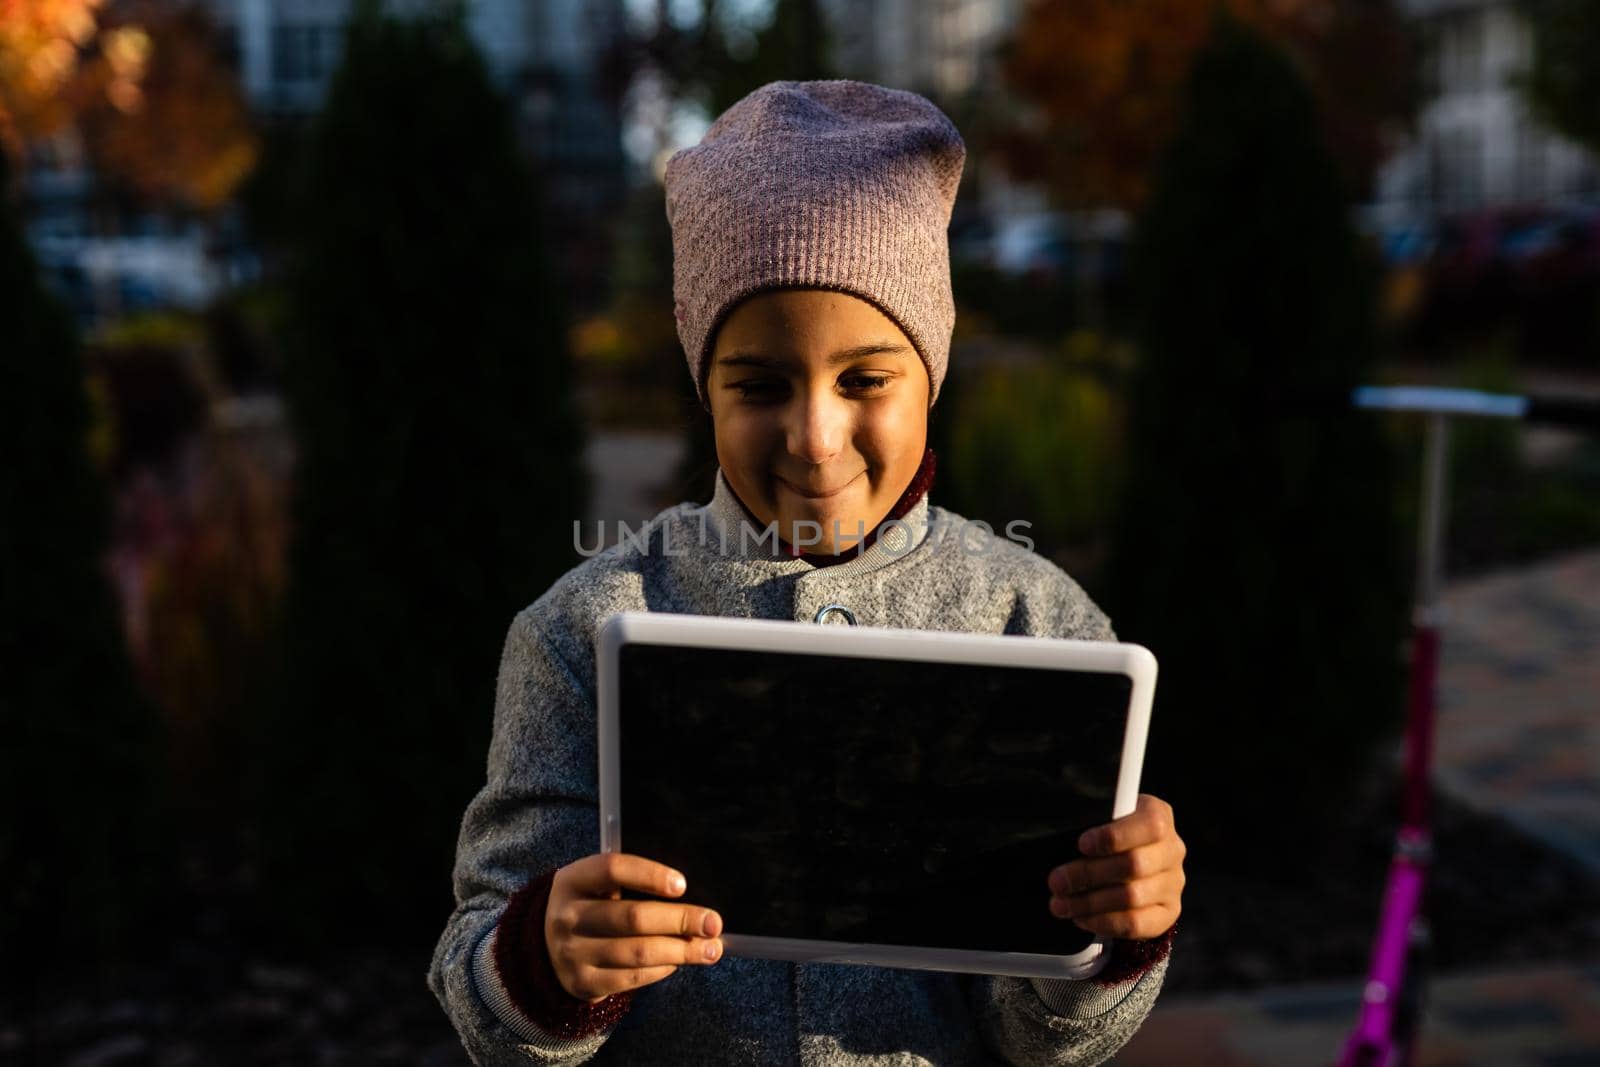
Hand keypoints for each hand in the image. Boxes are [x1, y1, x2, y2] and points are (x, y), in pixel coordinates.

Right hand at [545, 853, 723, 1003]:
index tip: (682, 884)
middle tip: (713, 923)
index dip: (650, 875)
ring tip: (711, 949)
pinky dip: (662, 970)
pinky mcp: (584, 983)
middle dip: (680, 920)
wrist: (542, 947)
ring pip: (638, 952)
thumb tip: (689, 895)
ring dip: (682, 951)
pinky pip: (632, 979)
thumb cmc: (587, 905)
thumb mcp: (595, 885)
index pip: (612, 869)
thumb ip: (631, 883)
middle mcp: (569, 916)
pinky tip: (679, 961)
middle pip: (633, 917)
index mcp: (573, 880)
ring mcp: (573, 953)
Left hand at [1045, 793, 1184, 939]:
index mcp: (1158, 817)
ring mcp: (1173, 884)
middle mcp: (1171, 850)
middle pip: (1133, 865)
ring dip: (1089, 903)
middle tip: (1057, 881)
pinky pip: (1135, 924)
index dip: (1113, 836)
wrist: (1130, 862)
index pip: (1149, 825)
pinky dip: (1103, 922)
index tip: (1082, 844)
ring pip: (1132, 897)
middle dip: (1088, 874)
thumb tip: (1064, 844)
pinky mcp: (1167, 912)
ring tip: (1060, 904)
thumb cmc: (1109, 836)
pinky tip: (1081, 917)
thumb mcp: (1103, 820)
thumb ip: (1092, 825)